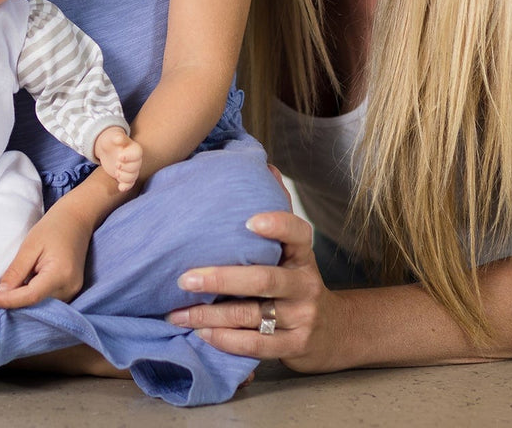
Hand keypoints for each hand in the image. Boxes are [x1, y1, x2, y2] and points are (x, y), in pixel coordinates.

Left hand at [0, 201, 91, 308]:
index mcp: (60, 274)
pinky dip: (34, 297)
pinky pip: (49, 300)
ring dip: (24, 302)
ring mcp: (73, 290)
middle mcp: (69, 287)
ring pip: (42, 306)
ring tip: (8, 291)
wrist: (77, 218)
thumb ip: (16, 271)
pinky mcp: (71, 290)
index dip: (9, 300)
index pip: (31, 296)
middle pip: (37, 304)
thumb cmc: (53, 227)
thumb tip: (0, 294)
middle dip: (15, 303)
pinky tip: (23, 288)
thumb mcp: (30, 246)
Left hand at [93, 126, 142, 191]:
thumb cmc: (111, 141)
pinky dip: (126, 186)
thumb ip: (117, 137)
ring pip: (133, 176)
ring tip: (116, 172)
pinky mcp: (125, 176)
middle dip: (126, 168)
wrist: (107, 148)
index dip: (129, 157)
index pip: (137, 154)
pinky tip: (120, 187)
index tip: (120, 157)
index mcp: (134, 149)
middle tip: (117, 164)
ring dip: (124, 177)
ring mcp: (130, 169)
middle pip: (136, 167)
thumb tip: (119, 138)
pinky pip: (130, 184)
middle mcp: (135, 160)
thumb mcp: (112, 137)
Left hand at [166, 209, 346, 372]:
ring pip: (253, 316)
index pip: (297, 233)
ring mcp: (302, 317)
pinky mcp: (294, 346)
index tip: (248, 221)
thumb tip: (265, 165)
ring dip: (211, 315)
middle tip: (185, 278)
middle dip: (222, 279)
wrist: (333, 332)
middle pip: (264, 279)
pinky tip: (201, 333)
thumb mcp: (294, 250)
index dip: (276, 225)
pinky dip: (226, 340)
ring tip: (178, 312)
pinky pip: (257, 346)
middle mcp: (305, 284)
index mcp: (303, 254)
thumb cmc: (298, 281)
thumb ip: (278, 212)